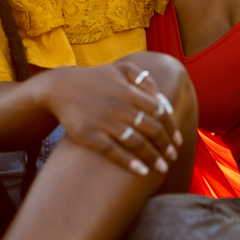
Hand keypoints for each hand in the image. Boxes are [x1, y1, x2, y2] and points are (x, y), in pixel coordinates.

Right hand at [41, 61, 183, 176]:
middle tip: (172, 157)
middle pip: (152, 129)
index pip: (160, 112)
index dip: (171, 129)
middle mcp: (120, 106)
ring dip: (153, 157)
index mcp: (129, 91)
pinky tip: (141, 171)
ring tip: (162, 167)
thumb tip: (165, 102)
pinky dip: (129, 162)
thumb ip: (146, 81)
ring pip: (136, 142)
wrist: (60, 87)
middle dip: (165, 145)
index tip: (178, 142)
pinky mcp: (90, 134)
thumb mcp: (122, 69)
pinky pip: (113, 151)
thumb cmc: (96, 79)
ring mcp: (104, 121)